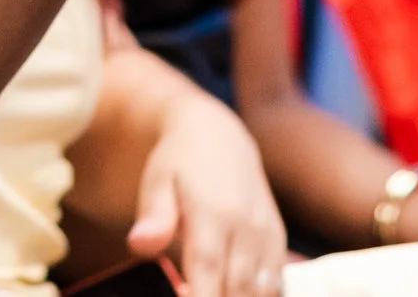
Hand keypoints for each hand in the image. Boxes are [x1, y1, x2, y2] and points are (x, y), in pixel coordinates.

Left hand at [127, 99, 285, 296]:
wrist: (219, 137)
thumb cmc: (179, 162)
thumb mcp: (158, 179)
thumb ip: (154, 215)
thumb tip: (139, 245)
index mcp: (213, 211)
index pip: (208, 268)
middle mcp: (247, 225)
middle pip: (238, 287)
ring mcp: (267, 234)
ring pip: (261, 290)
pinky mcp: (277, 240)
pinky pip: (276, 282)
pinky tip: (235, 295)